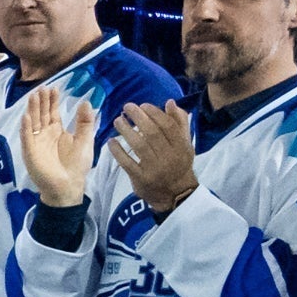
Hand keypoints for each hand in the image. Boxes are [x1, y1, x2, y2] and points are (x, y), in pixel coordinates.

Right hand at [16, 86, 92, 208]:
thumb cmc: (77, 165)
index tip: (53, 88)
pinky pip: (27, 138)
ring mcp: (36, 143)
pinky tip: (26, 117)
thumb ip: (85, 122)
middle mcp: (45, 134)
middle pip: (41, 114)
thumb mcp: (85, 140)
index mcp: (57, 131)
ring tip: (33, 96)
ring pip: (33, 122)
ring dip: (32, 109)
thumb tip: (86, 102)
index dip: (52, 101)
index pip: (52, 112)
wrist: (68, 186)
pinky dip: (26, 128)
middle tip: (41, 88)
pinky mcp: (30, 152)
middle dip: (41, 101)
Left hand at [110, 101, 197, 216]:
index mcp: (181, 147)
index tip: (143, 105)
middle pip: (151, 133)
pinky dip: (117, 151)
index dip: (154, 113)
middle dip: (138, 117)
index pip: (167, 126)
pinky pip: (127, 162)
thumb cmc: (178, 163)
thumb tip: (169, 102)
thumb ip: (179, 122)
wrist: (175, 194)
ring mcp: (154, 169)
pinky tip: (111, 141)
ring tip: (117, 120)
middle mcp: (169, 157)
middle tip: (127, 107)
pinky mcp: (141, 179)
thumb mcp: (185, 144)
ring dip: (125, 130)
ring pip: (138, 146)